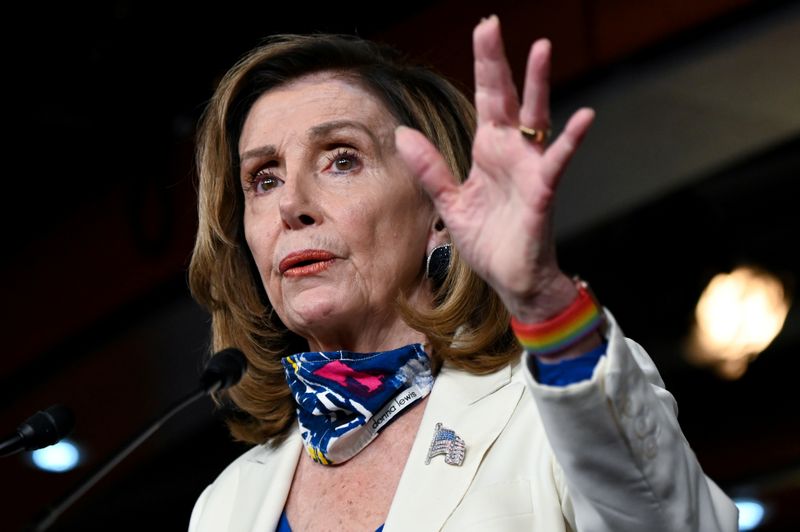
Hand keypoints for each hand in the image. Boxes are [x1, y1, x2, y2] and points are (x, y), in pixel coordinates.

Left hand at [395, 15, 593, 321]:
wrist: (512, 279)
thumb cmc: (490, 241)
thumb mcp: (451, 202)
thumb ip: (430, 169)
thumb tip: (404, 133)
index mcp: (489, 152)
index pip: (487, 100)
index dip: (485, 66)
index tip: (484, 29)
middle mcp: (511, 153)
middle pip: (506, 98)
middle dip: (499, 62)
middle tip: (492, 24)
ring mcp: (529, 169)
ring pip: (536, 119)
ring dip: (538, 85)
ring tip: (541, 48)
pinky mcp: (542, 192)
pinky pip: (557, 162)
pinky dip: (570, 141)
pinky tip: (582, 117)